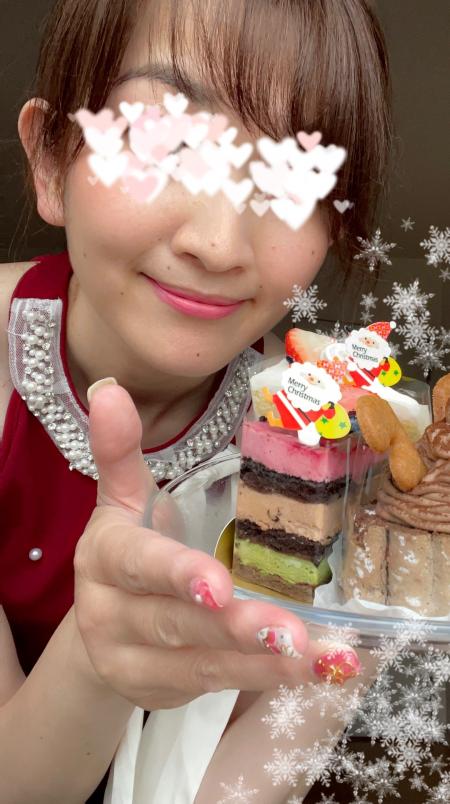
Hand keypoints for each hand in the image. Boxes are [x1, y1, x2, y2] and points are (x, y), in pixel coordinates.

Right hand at [73, 382, 310, 710]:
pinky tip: (312, 669)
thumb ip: (121, 453)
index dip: (175, 574)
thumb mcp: (122, 503)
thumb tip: (111, 389)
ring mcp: (132, 661)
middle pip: (173, 622)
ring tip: (316, 654)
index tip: (217, 584)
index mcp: (106, 558)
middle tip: (287, 629)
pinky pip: (215, 686)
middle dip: (231, 627)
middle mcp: (111, 614)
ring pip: (200, 663)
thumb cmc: (127, 553)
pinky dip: (265, 679)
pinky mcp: (160, 692)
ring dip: (260, 661)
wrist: (100, 629)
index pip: (137, 565)